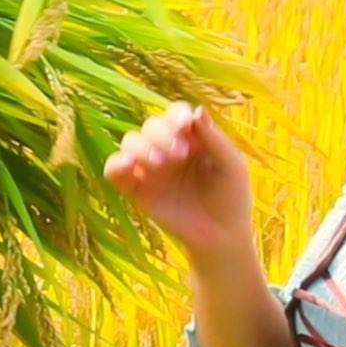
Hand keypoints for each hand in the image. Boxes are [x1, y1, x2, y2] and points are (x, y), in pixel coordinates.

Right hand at [104, 106, 260, 261]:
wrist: (220, 236)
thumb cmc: (231, 197)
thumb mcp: (231, 165)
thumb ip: (214, 139)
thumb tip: (197, 109)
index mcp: (192, 138)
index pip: (175, 114)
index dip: (176, 116)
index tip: (185, 127)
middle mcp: (167, 148)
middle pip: (151, 125)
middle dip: (162, 135)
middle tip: (181, 155)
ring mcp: (149, 168)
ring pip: (130, 142)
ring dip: (142, 147)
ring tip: (160, 164)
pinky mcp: (135, 189)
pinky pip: (114, 170)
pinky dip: (116, 164)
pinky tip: (128, 166)